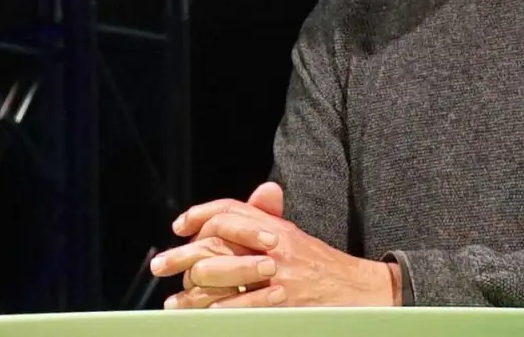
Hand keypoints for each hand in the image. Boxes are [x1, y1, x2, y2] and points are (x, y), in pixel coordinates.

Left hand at [154, 188, 399, 308]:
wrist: (362, 291)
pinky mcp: (286, 301)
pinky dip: (223, 311)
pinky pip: (246, 306)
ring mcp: (280, 274)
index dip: (201, 213)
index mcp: (276, 227)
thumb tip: (244, 206)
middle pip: (218, 241)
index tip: (179, 225)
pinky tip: (206, 316)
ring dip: (195, 289)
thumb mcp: (295, 238)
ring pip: (225, 274)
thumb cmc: (323, 267)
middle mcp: (275, 245)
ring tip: (176, 301)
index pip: (231, 210)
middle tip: (161, 266)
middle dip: (184, 254)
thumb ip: (267, 221)